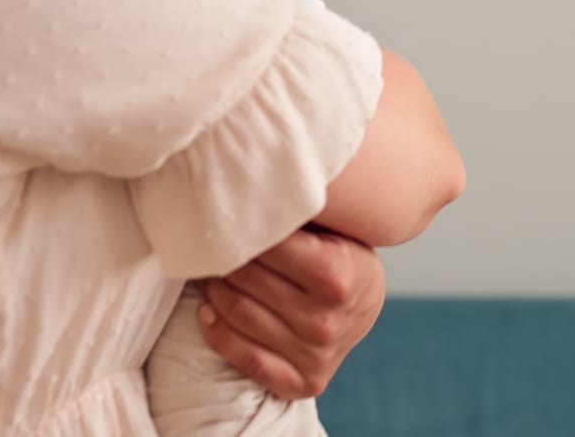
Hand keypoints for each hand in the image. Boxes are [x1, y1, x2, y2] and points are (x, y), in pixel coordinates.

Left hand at [196, 225, 385, 400]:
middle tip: (211, 241)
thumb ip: (295, 215)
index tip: (227, 216)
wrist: (366, 304)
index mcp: (336, 274)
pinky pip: (246, 359)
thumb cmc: (342, 255)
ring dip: (213, 289)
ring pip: (238, 314)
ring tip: (210, 271)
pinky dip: (218, 334)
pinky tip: (208, 311)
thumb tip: (243, 191)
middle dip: (222, 255)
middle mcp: (326, 319)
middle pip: (245, 278)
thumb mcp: (333, 227)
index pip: (265, 245)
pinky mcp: (303, 381)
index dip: (240, 228)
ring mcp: (315, 354)